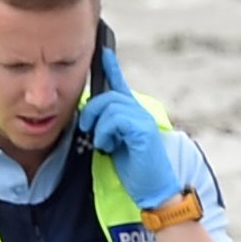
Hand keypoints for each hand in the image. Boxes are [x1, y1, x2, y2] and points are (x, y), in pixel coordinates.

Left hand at [79, 44, 180, 211]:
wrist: (153, 189)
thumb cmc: (133, 168)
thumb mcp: (114, 143)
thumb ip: (106, 126)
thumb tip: (89, 117)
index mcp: (132, 113)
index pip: (120, 85)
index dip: (112, 67)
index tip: (104, 52)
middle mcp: (139, 112)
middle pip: (107, 96)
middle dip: (92, 111)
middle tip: (88, 129)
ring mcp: (143, 120)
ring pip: (109, 107)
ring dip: (98, 126)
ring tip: (102, 143)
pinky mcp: (143, 130)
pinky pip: (115, 120)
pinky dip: (105, 133)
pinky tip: (108, 146)